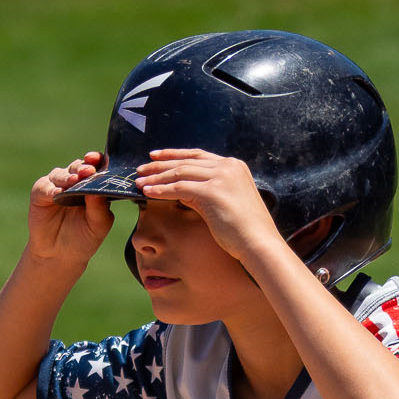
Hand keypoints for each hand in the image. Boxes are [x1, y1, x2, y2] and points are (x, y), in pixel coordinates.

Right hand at [26, 152, 113, 268]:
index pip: (97, 167)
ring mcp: (57, 185)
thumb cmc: (84, 239)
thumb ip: (100, 207)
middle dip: (83, 167)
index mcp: (92, 185)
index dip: (98, 161)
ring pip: (62, 174)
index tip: (99, 161)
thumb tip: (99, 187)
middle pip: (79, 167)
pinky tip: (57, 194)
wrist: (60, 255)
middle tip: (88, 171)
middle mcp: (74, 181)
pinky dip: (51, 190)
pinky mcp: (41, 193)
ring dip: (68, 177)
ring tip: (74, 181)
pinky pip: (46, 187)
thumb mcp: (98, 225)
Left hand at [133, 149, 281, 263]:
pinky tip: (148, 193)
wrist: (259, 244)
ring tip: (139, 183)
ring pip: (180, 172)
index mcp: (234, 166)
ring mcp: (221, 177)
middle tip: (141, 169)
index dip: (174, 155)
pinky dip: (161, 190)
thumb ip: (210, 192)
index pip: (198, 156)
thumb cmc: (246, 231)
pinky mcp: (212, 192)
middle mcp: (228, 166)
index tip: (156, 157)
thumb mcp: (228, 203)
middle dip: (160, 164)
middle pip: (186, 161)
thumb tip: (186, 192)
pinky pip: (179, 188)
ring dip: (156, 177)